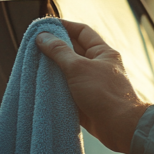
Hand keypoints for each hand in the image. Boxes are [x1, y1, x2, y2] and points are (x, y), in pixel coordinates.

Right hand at [37, 20, 149, 153]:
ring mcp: (91, 84)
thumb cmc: (103, 93)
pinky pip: (68, 90)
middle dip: (54, 48)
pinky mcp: (85, 101)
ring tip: (33, 65)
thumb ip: (59, 51)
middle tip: (34, 47)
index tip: (44, 26)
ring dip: (53, 69)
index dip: (64, 26)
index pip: (82, 31)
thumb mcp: (78, 67)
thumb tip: (42, 37)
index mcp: (103, 53)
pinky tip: (40, 86)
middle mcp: (98, 66)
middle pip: (73, 51)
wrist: (119, 127)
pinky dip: (56, 88)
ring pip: (68, 71)